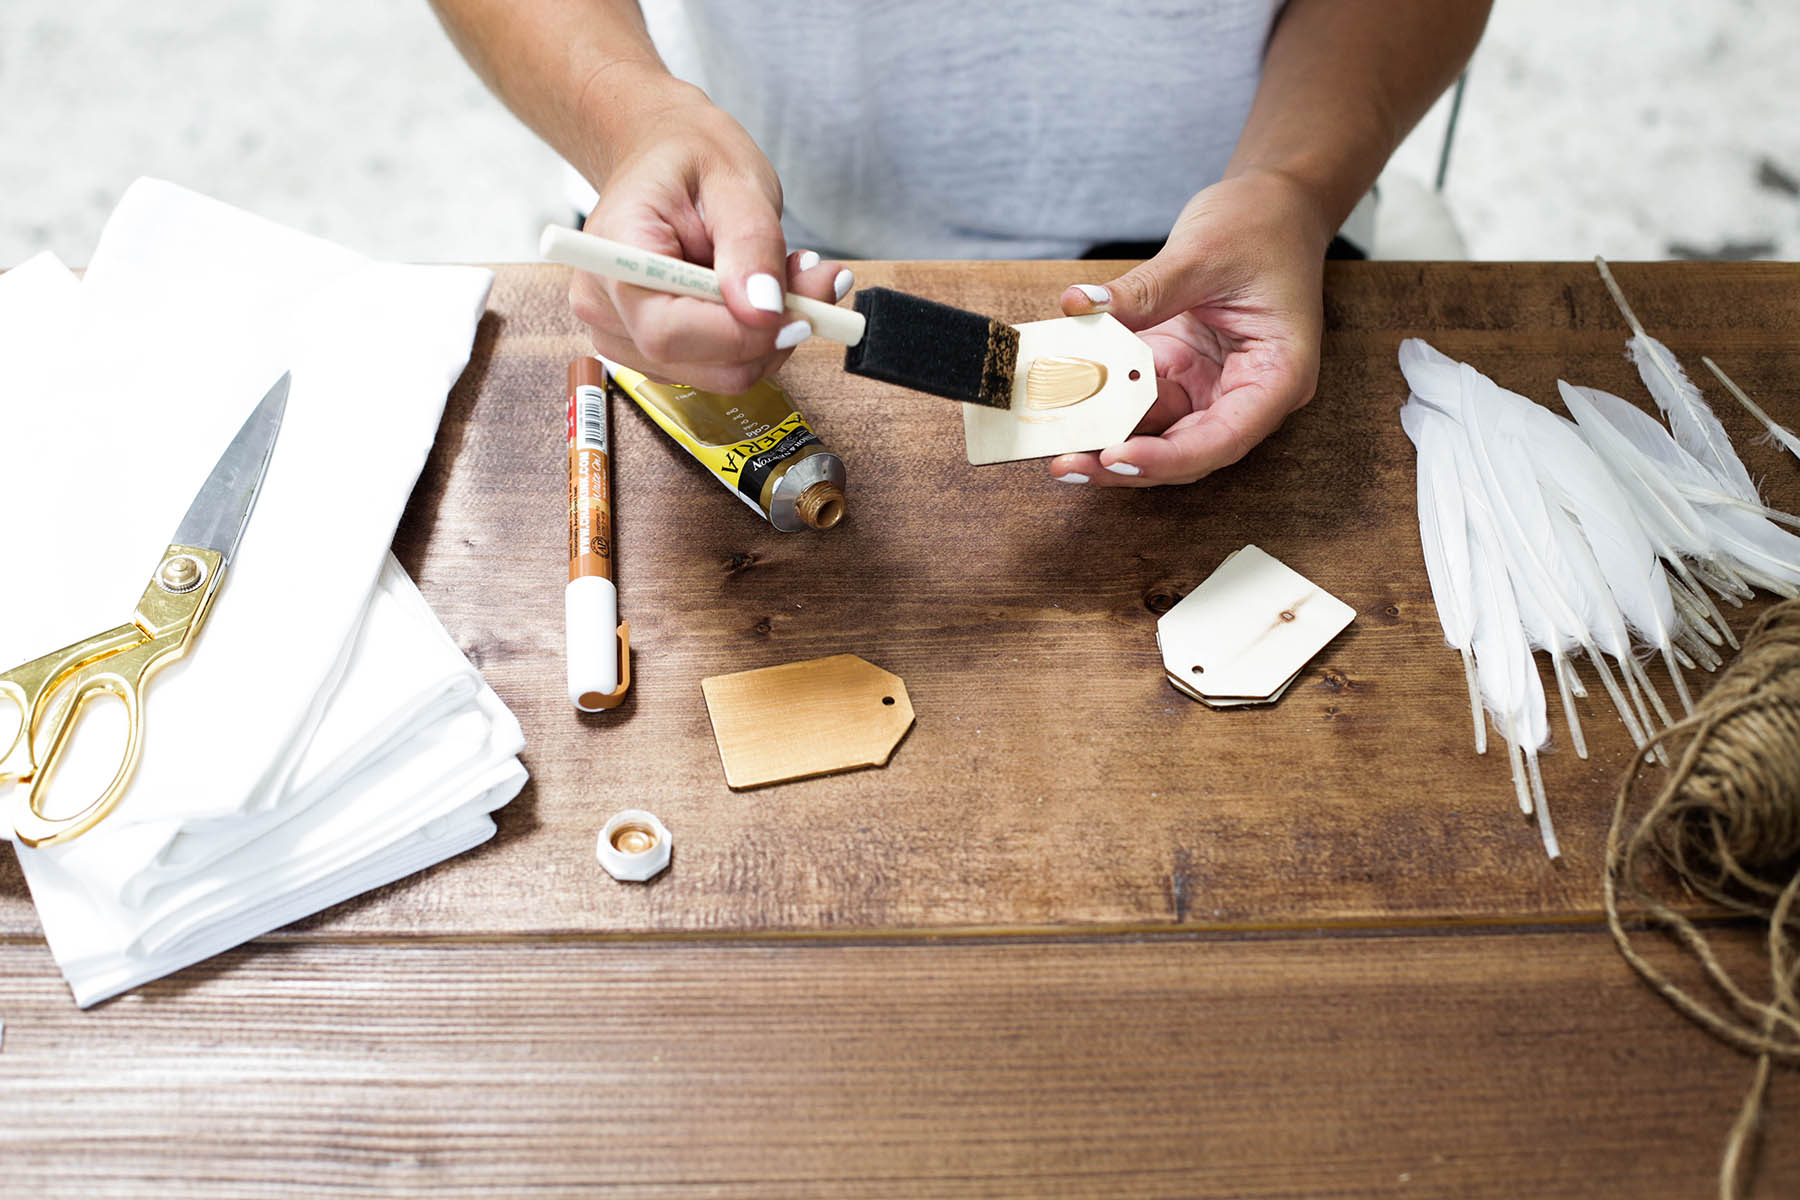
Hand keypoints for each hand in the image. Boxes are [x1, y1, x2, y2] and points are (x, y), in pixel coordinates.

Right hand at [570, 84, 851, 394]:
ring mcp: (621, 334)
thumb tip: (764, 310)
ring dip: (769, 337)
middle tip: (816, 283)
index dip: (740, 335)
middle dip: (769, 336)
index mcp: (614, 252)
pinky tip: (762, 295)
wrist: (662, 156)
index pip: (669, 330)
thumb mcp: (735, 181)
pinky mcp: (648, 350)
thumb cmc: (690, 158)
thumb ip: (752, 245)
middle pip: (696, 363)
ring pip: (717, 373)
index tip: (801, 312)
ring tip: (787, 277)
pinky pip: (717, 367)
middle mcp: (603, 305)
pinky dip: (754, 339)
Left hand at [1051, 171, 1329, 486]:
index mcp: (1277, 374)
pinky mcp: (1182, 372)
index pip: (1223, 439)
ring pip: (1158, 434)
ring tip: (1057, 444)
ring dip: (1108, 439)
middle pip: (1186, 450)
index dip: (1169, 458)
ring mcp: (1211, 385)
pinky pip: (1140, 399)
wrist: (1274, 203)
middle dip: (1127, 463)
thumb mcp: (1202, 252)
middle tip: (1067, 464)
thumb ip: (1144, 290)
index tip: (1116, 456)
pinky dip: (1106, 403)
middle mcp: (1246, 393)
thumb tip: (1081, 306)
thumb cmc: (1262, 225)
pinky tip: (1068, 404)